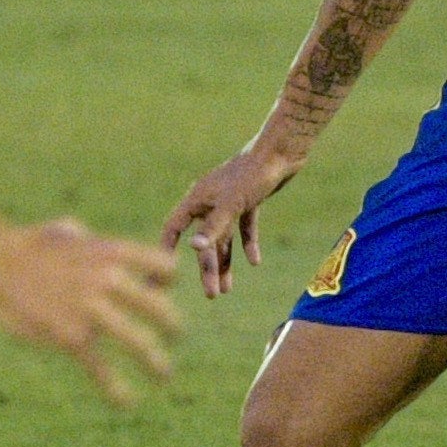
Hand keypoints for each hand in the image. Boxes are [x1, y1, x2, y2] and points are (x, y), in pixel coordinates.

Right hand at [0, 218, 179, 405]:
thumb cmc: (25, 246)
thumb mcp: (66, 233)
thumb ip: (89, 243)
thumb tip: (92, 244)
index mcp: (113, 253)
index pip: (165, 267)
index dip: (167, 281)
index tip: (159, 291)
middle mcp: (109, 280)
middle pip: (161, 309)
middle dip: (173, 327)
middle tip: (174, 338)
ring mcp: (91, 310)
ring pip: (141, 343)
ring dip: (156, 363)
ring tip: (164, 374)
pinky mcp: (70, 337)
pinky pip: (102, 369)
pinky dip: (117, 390)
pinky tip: (126, 402)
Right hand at [161, 144, 299, 298]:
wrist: (282, 151)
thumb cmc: (254, 174)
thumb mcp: (233, 204)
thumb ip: (214, 226)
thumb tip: (194, 248)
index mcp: (198, 199)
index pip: (174, 227)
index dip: (167, 247)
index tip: (164, 271)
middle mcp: (209, 201)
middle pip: (204, 241)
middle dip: (207, 268)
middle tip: (212, 295)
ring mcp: (228, 201)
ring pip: (223, 237)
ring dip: (226, 262)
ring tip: (226, 289)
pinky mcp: (247, 201)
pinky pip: (243, 227)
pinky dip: (247, 243)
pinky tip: (254, 262)